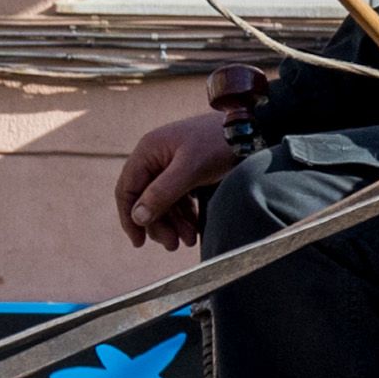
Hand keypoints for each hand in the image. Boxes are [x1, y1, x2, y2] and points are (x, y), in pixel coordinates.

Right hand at [116, 114, 238, 251]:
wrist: (250, 131)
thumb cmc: (217, 144)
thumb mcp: (190, 170)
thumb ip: (162, 193)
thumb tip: (137, 217)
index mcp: (148, 151)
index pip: (128, 189)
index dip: (130, 217)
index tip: (139, 242)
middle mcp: (155, 157)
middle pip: (146, 199)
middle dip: (159, 224)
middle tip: (173, 245)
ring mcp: (171, 164)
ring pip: (164, 201)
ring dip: (173, 223)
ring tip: (188, 241)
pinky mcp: (187, 171)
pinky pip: (178, 198)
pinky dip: (185, 215)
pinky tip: (194, 229)